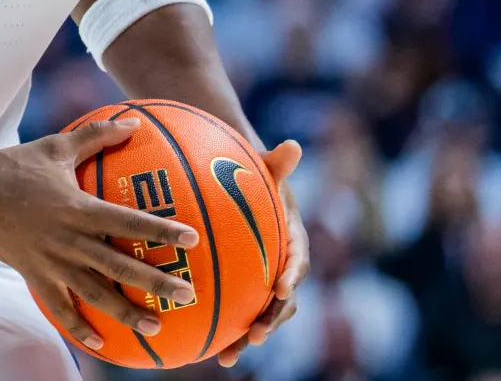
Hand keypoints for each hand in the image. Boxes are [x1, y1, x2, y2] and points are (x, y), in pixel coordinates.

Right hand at [0, 119, 200, 351]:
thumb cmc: (14, 165)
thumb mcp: (56, 147)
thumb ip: (96, 136)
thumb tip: (131, 121)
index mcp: (79, 208)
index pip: (128, 221)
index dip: (160, 230)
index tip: (191, 239)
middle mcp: (70, 239)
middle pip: (119, 265)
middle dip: (156, 281)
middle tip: (186, 294)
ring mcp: (51, 261)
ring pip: (95, 293)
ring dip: (126, 312)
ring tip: (156, 326)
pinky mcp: (34, 274)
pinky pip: (59, 307)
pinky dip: (79, 327)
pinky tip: (100, 344)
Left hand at [217, 140, 307, 367]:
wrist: (240, 190)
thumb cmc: (250, 175)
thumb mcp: (262, 167)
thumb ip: (276, 162)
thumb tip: (293, 145)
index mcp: (292, 240)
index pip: (298, 260)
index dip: (292, 275)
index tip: (281, 287)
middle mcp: (282, 267)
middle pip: (283, 300)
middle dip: (272, 319)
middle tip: (255, 334)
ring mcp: (263, 282)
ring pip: (261, 314)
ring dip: (248, 335)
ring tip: (229, 355)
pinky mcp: (244, 291)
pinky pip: (238, 314)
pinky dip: (226, 332)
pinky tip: (203, 351)